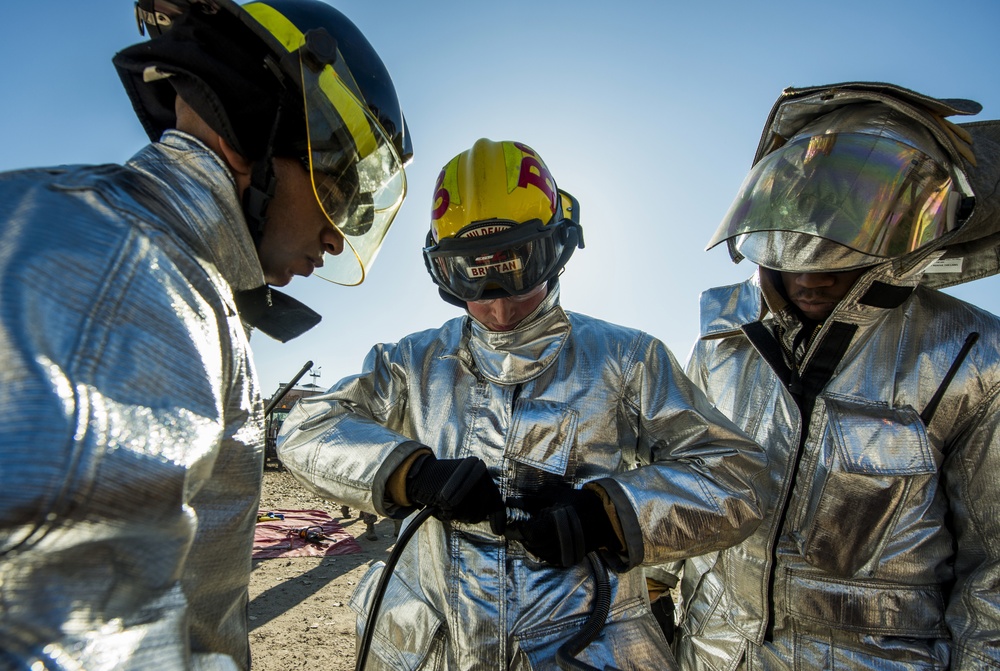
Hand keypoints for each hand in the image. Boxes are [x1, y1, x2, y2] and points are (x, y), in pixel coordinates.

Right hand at [405, 454, 503, 523]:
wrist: (420, 474)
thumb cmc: (443, 482)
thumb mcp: (467, 483)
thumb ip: (481, 496)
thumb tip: (498, 521)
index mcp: (480, 468)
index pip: (495, 498)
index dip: (498, 517)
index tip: (498, 530)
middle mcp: (475, 472)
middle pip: (482, 509)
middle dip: (470, 515)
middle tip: (456, 508)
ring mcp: (463, 483)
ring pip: (469, 514)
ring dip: (457, 514)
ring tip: (447, 502)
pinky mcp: (450, 494)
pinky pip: (453, 514)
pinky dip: (445, 513)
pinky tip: (440, 503)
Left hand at [505, 486, 620, 566]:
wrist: (605, 516)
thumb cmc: (579, 502)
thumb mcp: (556, 495)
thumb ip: (533, 500)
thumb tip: (513, 501)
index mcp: (554, 523)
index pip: (530, 532)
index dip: (521, 529)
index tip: (518, 523)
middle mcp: (559, 540)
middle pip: (534, 544)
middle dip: (526, 536)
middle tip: (524, 529)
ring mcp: (565, 551)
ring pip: (541, 554)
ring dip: (534, 546)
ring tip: (534, 535)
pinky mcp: (571, 557)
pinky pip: (551, 559)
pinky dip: (544, 553)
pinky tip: (544, 544)